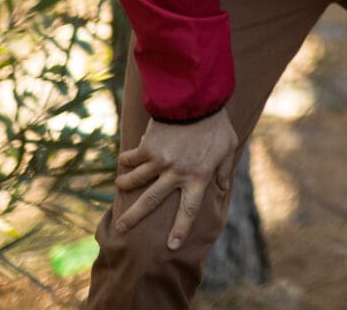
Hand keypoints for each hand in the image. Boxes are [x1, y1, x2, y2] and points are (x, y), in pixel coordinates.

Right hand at [111, 115, 239, 249]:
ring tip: (118, 188)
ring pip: (137, 180)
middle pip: (152, 202)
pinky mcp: (148, 146)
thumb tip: (223, 186)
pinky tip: (121, 163)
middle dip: (134, 217)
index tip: (171, 245)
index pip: (189, 210)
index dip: (180, 229)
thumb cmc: (215, 123)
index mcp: (198, 177)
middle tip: (121, 229)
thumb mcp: (228, 147)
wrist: (196, 99)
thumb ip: (224, 168)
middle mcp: (176, 174)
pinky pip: (132, 158)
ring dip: (125, 185)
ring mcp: (159, 161)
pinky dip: (126, 161)